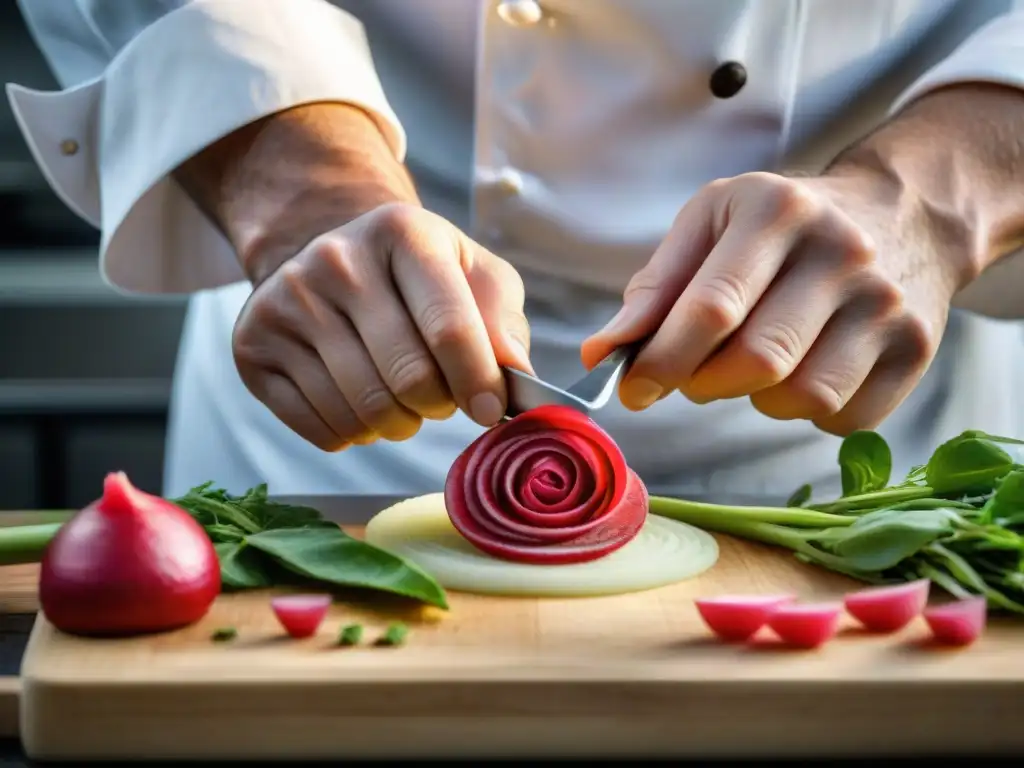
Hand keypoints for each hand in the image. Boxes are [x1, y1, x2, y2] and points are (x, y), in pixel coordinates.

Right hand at [232, 203, 532, 450]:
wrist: (332, 259)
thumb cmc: (418, 276)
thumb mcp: (473, 272)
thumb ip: (503, 320)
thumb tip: (515, 378)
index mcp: (401, 232)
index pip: (449, 326)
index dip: (479, 381)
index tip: (491, 410)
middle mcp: (336, 260)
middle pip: (407, 378)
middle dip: (438, 406)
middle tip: (441, 400)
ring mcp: (286, 302)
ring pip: (363, 411)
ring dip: (397, 425)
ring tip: (402, 401)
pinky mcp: (253, 346)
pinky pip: (321, 428)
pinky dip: (353, 434)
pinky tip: (360, 403)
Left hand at [582, 170, 969, 434]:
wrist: (902, 214)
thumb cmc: (782, 226)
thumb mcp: (711, 225)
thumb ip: (654, 289)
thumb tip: (600, 357)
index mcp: (777, 211)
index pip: (711, 308)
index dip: (661, 361)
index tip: (631, 388)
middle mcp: (842, 253)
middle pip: (757, 362)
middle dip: (706, 383)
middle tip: (694, 373)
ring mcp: (887, 304)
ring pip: (802, 398)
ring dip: (759, 400)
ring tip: (757, 362)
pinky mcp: (917, 349)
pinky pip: (845, 419)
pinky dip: (809, 413)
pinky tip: (805, 370)